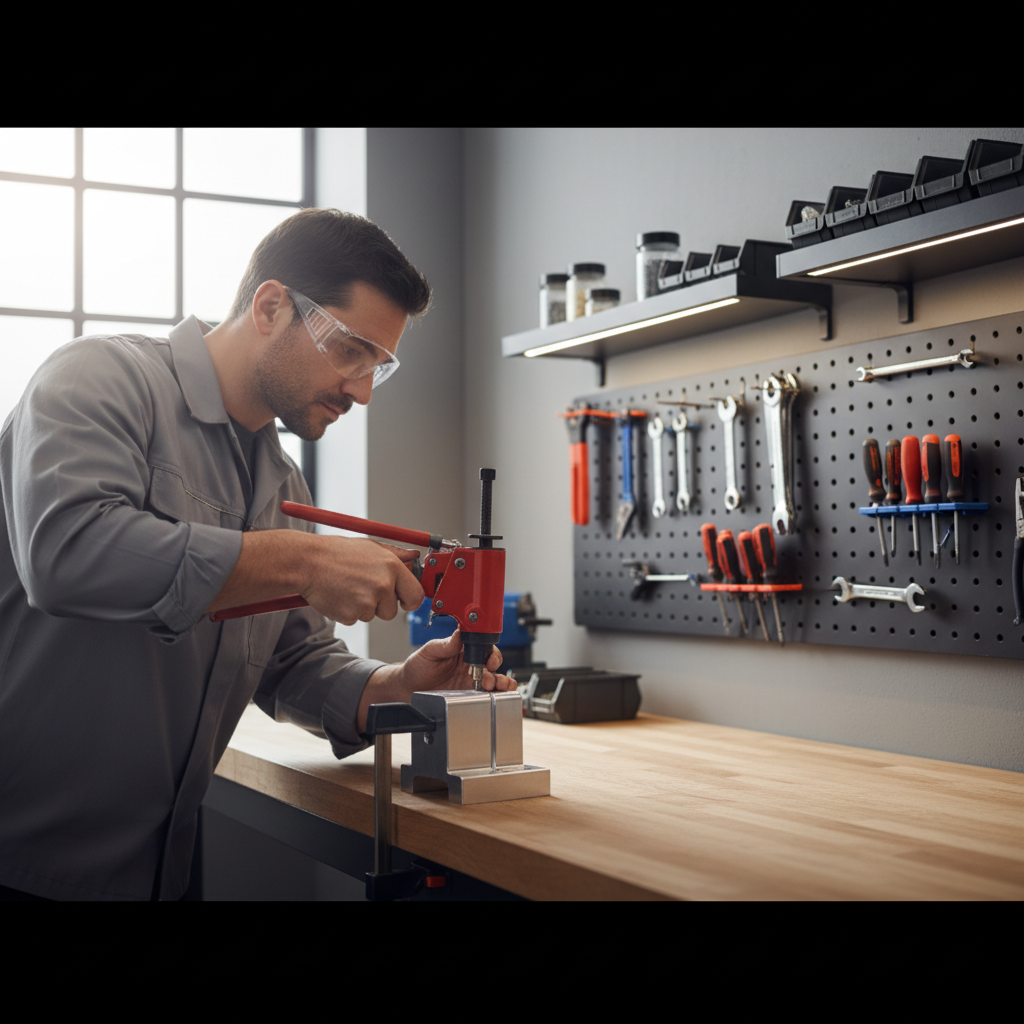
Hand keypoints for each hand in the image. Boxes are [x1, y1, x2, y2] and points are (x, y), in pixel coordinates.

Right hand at [303, 537, 422, 625]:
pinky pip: (355, 618)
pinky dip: (348, 610)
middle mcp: (383, 584)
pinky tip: (339, 594)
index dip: (410, 600)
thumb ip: (395, 554)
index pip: (416, 595)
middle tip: (365, 590)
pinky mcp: (350, 615)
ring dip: (363, 606)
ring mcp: (367, 601)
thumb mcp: (370, 546)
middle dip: (382, 606)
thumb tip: (414, 556)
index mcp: (392, 566)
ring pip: (373, 615)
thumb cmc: (337, 552)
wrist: (307, 562)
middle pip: (393, 611)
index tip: (404, 600)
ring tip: (348, 586)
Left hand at [357, 630, 517, 732]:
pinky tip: (497, 697)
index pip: (483, 647)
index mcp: (462, 650)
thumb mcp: (429, 652)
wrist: (406, 689)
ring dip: (501, 682)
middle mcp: (470, 665)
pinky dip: (498, 696)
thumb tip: (460, 633)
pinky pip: (488, 695)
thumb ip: (445, 644)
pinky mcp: (470, 696)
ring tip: (496, 686)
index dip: (490, 652)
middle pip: (493, 663)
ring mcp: (471, 681)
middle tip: (488, 677)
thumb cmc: (416, 667)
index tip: (489, 659)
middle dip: (496, 670)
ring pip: (495, 679)